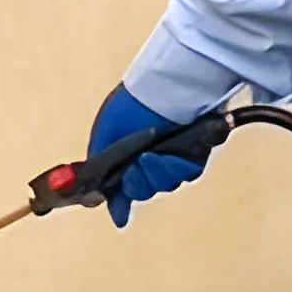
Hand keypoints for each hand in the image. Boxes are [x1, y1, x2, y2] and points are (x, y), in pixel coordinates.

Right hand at [88, 83, 207, 227]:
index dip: (123, 199)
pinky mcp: (197, 152)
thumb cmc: (130, 106)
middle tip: (138, 164)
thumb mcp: (104, 137)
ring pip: (166, 183)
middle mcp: (151, 157)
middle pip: (146, 189)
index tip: (120, 204)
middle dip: (140, 181)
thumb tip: (95, 204)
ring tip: (152, 155)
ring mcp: (175, 156)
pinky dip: (177, 166)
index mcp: (127, 154)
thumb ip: (98, 172)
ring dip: (158, 173)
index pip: (125, 187)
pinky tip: (170, 154)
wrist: (162, 86)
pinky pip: (187, 173)